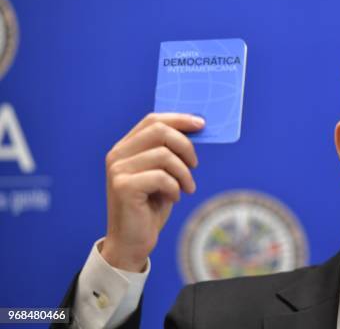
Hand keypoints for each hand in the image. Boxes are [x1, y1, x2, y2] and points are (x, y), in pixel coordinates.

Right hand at [100, 113, 203, 271]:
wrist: (132, 242)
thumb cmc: (150, 207)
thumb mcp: (163, 174)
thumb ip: (170, 152)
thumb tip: (196, 129)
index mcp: (125, 148)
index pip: (152, 120)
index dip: (179, 119)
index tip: (201, 124)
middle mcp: (117, 155)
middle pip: (160, 131)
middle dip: (185, 146)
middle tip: (195, 164)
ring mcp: (118, 170)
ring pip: (165, 155)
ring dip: (184, 173)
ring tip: (187, 188)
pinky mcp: (124, 186)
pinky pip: (162, 177)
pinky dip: (175, 187)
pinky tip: (174, 198)